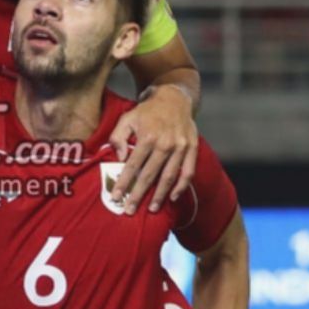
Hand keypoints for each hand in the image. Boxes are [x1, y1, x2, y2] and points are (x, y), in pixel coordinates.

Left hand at [108, 85, 197, 212]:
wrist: (173, 98)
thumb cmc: (146, 112)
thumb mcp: (127, 118)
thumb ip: (118, 137)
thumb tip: (119, 157)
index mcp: (147, 137)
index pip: (132, 165)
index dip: (124, 182)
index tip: (116, 196)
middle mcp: (165, 143)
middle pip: (149, 175)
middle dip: (138, 194)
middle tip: (130, 210)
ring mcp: (180, 147)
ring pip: (169, 177)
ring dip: (160, 195)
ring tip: (152, 209)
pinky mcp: (192, 148)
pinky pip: (188, 172)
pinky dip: (181, 186)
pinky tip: (173, 197)